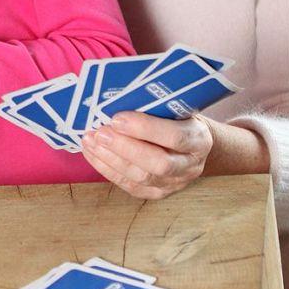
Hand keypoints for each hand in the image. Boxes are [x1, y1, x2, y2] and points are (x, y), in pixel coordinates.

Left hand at [81, 112, 213, 199]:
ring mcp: (174, 183)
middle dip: (124, 148)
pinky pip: (130, 185)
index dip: (145, 129)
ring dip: (111, 159)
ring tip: (90, 140)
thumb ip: (154, 105)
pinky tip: (92, 153)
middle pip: (158, 163)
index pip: (175, 137)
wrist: (190, 144)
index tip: (117, 118)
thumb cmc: (176, 119)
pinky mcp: (157, 192)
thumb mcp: (175, 107)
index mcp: (198, 139)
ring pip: (141, 177)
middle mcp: (189, 165)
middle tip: (100, 133)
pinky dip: (107, 168)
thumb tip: (117, 95)